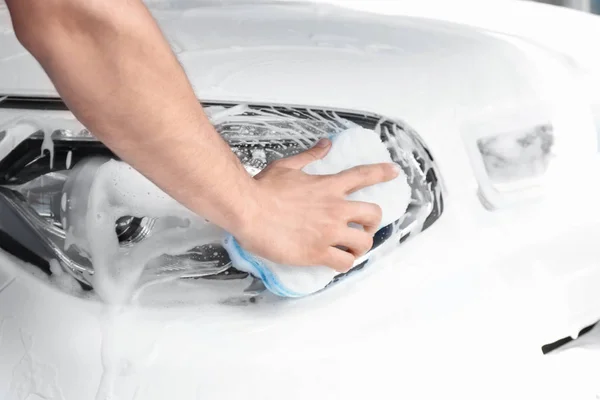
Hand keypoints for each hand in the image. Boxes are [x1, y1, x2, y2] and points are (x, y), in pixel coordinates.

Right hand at [233, 139, 399, 271]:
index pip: (364, 176)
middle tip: (361, 227)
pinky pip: (344, 263)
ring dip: (361, 246)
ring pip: (364, 242)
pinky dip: (345, 263)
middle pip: (373, 214)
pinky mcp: (318, 252)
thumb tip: (326, 145)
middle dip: (372, 222)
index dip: (382, 173)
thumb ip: (310, 156)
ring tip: (351, 249)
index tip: (394, 172)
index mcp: (329, 186)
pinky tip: (337, 261)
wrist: (248, 209)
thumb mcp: (288, 166)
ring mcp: (328, 232)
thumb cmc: (263, 188)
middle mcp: (335, 209)